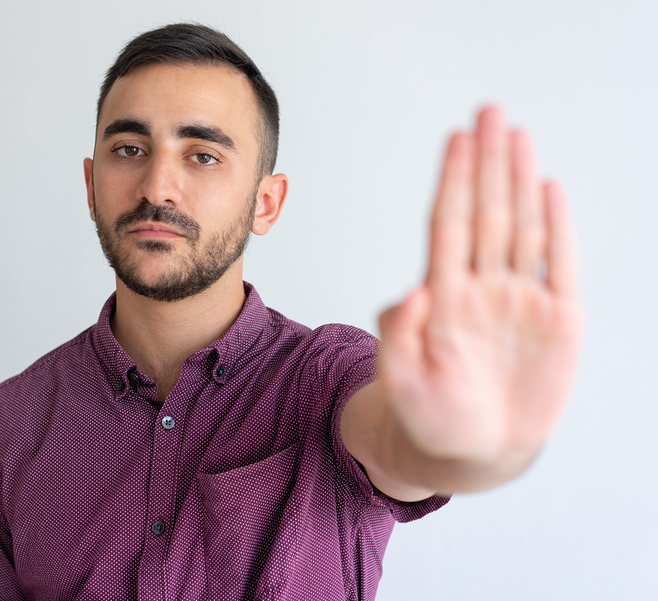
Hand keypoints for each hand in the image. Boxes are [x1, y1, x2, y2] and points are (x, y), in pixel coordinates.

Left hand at [377, 106, 581, 468]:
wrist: (473, 449)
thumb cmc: (431, 416)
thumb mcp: (402, 381)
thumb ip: (400, 336)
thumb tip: (411, 293)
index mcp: (444, 296)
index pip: (449, 225)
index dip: (454, 181)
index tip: (455, 139)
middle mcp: (481, 287)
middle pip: (486, 212)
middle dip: (487, 162)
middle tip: (489, 111)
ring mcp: (519, 300)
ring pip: (521, 227)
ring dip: (519, 181)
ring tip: (517, 136)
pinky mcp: (556, 321)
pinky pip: (557, 264)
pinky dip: (556, 227)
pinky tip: (549, 189)